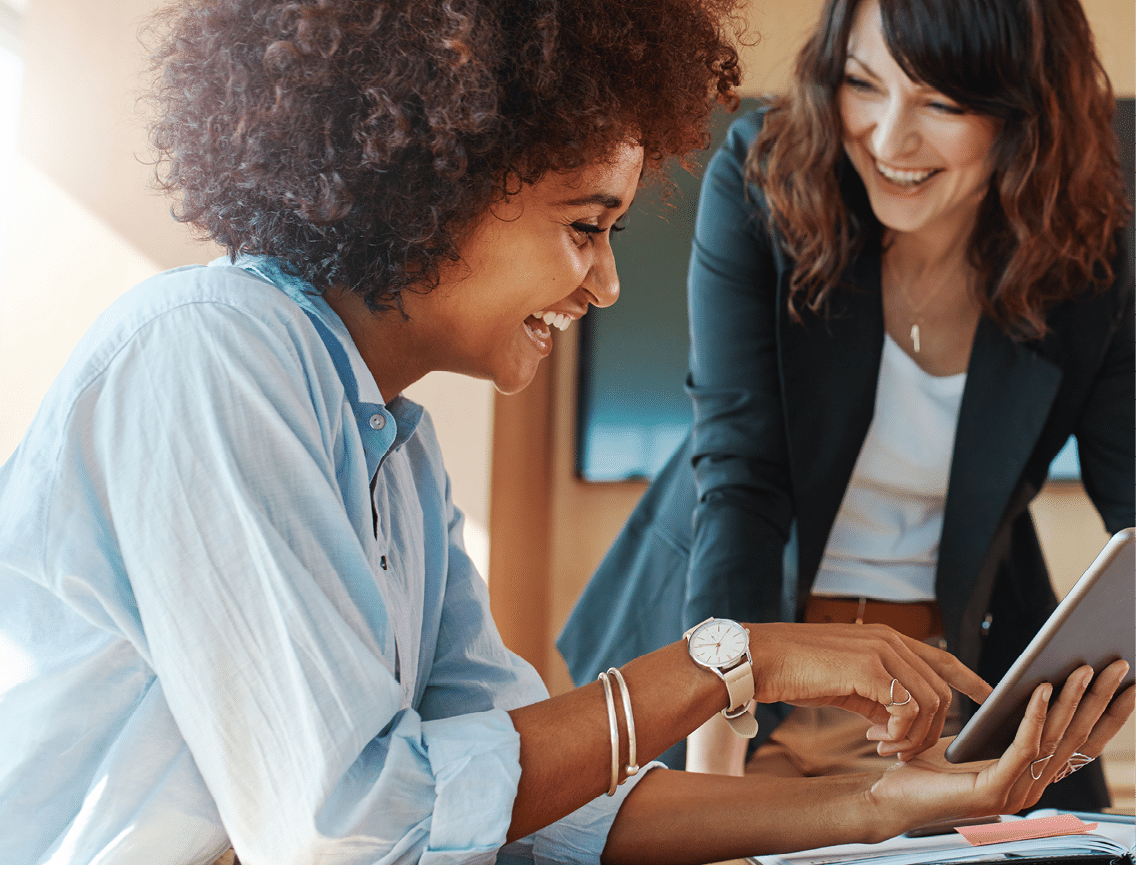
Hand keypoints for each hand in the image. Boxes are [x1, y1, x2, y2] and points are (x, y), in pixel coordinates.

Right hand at [746, 622, 993, 760]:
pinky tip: (876, 739)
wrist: (760, 660)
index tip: (989, 699)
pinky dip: (899, 733)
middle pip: (940, 692)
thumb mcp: (846, 682)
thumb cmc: (795, 671)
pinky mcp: (869, 668)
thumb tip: (898, 722)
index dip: (970, 680)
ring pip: (929, 703)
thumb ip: (878, 694)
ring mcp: (881, 651)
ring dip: (914, 736)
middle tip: (899, 750)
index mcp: (885, 639)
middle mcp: (890, 640)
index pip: (942, 659)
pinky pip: (907, 709)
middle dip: (929, 731)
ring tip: (885, 748)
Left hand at [867, 659, 1134, 828]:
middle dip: (1100, 698)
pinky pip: (1024, 747)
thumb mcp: (974, 738)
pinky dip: (1035, 716)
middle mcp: (1033, 787)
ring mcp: (1017, 793)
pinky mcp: (996, 790)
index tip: (1127, 680)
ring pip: (1054, 739)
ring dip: (1072, 700)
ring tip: (1082, 668)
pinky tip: (1042, 690)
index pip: (1081, 742)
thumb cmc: (926, 765)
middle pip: (1076, 738)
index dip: (1107, 712)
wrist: (890, 796)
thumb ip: (1005, 724)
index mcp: (1033, 775)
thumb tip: (1036, 685)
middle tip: (1116, 664)